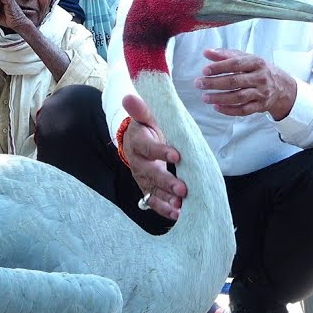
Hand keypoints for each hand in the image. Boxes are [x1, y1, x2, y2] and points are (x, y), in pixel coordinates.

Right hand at [121, 93, 185, 220]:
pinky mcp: (147, 188)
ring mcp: (142, 178)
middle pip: (151, 174)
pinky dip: (164, 209)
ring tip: (180, 206)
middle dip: (167, 183)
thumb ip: (141, 109)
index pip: (149, 148)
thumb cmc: (146, 127)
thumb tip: (128, 97)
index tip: (177, 156)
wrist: (135, 141)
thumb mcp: (146, 116)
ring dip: (166, 200)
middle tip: (183, 189)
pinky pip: (154, 201)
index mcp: (139, 142)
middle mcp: (139, 162)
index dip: (162, 152)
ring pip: (153, 190)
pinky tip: (177, 215)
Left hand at [195, 48, 296, 120]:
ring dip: (220, 98)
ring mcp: (261, 93)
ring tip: (205, 97)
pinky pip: (243, 110)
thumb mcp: (245, 58)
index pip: (236, 64)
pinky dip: (229, 110)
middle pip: (235, 81)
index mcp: (256, 62)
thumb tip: (206, 52)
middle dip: (215, 83)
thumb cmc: (258, 69)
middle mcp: (260, 78)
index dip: (219, 67)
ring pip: (238, 97)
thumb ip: (225, 55)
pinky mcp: (260, 106)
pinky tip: (216, 107)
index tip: (204, 70)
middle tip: (199, 84)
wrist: (281, 86)